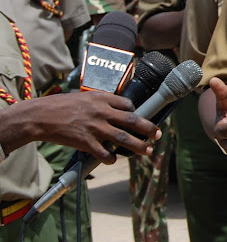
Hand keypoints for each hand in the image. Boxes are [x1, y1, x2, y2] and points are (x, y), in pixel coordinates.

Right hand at [6, 92, 161, 163]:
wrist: (40, 116)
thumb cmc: (60, 106)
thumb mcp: (84, 97)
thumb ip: (100, 103)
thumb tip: (116, 109)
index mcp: (101, 99)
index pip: (127, 104)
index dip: (135, 112)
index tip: (140, 118)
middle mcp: (102, 112)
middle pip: (132, 121)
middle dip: (148, 128)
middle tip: (158, 134)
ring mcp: (95, 128)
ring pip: (123, 138)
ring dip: (138, 146)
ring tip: (147, 151)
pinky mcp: (85, 142)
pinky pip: (104, 153)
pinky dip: (111, 158)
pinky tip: (113, 159)